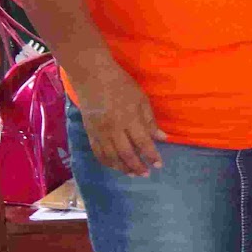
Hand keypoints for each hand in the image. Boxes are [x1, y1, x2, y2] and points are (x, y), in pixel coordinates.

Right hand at [68, 61, 164, 176]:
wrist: (92, 77)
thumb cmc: (122, 85)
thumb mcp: (141, 100)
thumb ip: (150, 121)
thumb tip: (163, 138)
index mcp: (129, 118)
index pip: (142, 142)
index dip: (151, 155)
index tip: (159, 164)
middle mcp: (113, 128)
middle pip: (126, 154)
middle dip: (137, 166)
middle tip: (146, 173)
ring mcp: (99, 132)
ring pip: (110, 157)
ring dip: (122, 167)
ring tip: (133, 173)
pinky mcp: (89, 132)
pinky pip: (98, 152)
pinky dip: (107, 162)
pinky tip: (115, 166)